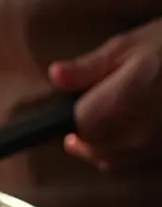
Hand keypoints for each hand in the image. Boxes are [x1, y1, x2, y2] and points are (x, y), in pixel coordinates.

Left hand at [48, 19, 161, 170]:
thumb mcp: (128, 46)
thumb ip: (88, 67)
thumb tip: (55, 76)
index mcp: (116, 107)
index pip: (75, 127)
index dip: (69, 116)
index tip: (72, 102)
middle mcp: (134, 135)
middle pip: (92, 148)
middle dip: (84, 132)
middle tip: (88, 108)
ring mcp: (154, 147)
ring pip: (111, 159)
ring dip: (101, 144)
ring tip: (105, 119)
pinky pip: (134, 159)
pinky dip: (124, 149)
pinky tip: (129, 127)